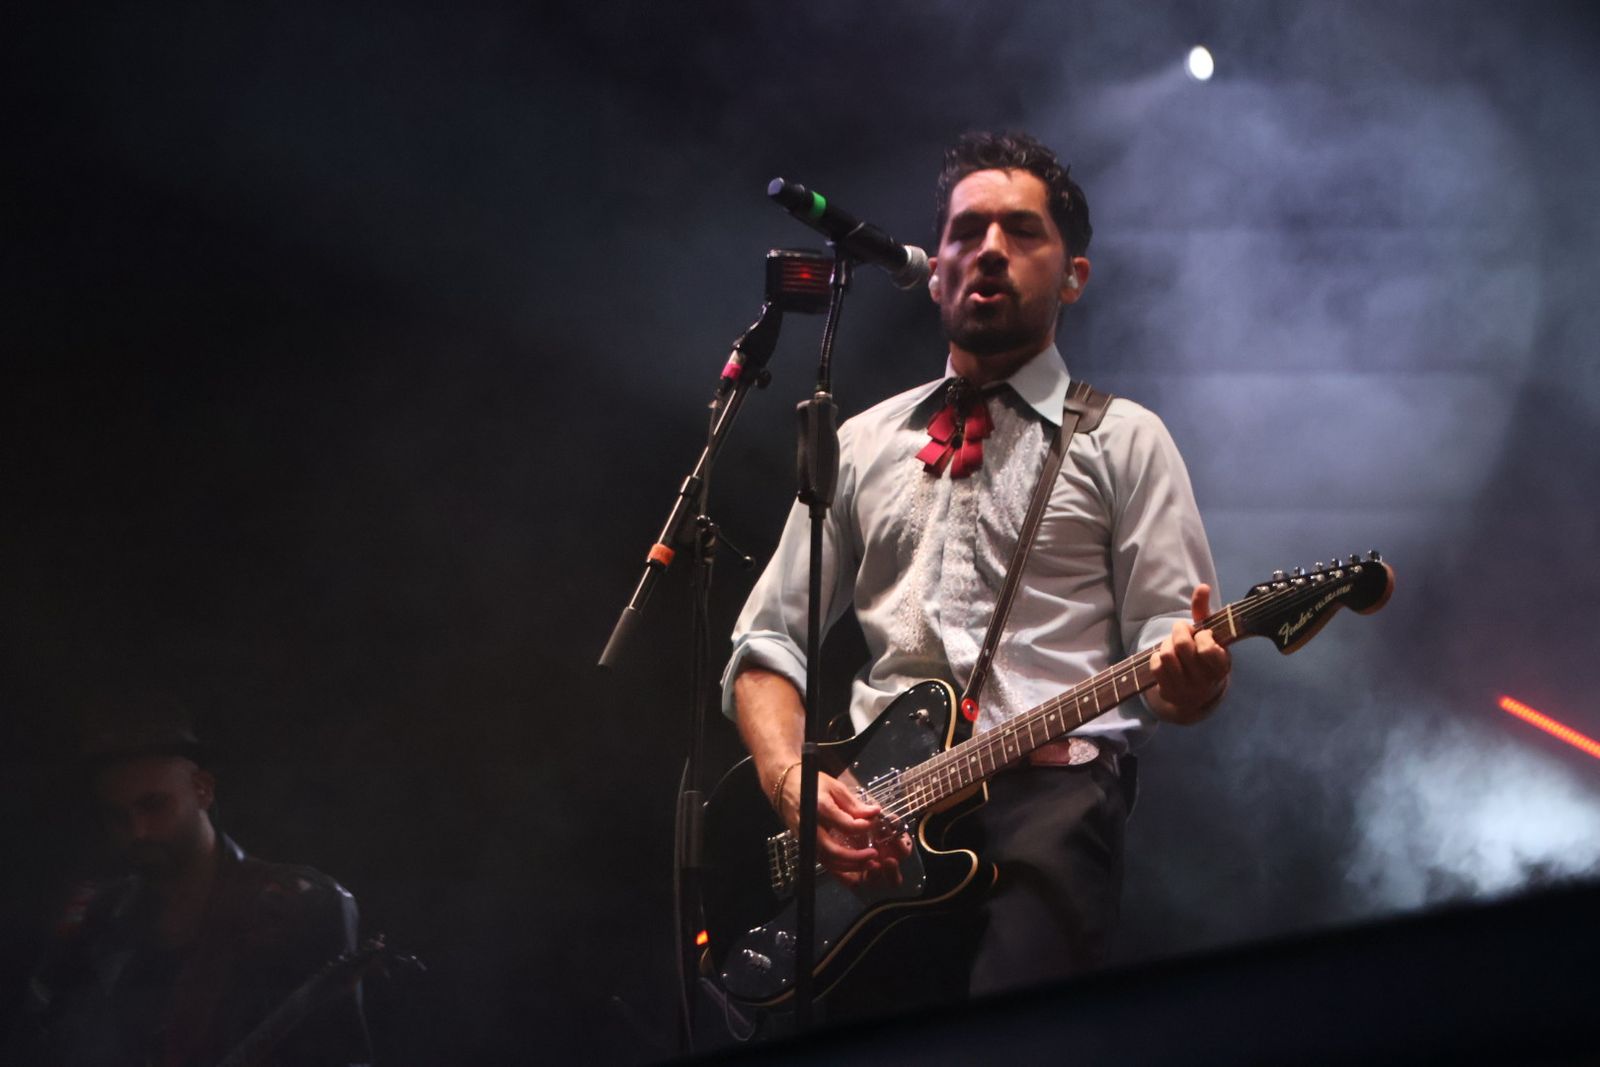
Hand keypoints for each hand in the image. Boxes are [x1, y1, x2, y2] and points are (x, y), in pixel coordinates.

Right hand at [777, 767, 907, 887]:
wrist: (786, 787)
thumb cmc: (812, 784)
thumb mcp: (835, 787)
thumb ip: (854, 804)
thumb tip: (874, 812)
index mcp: (820, 808)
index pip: (845, 824)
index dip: (863, 826)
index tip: (873, 822)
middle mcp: (811, 826)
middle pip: (834, 850)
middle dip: (856, 857)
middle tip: (874, 854)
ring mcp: (807, 838)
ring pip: (828, 861)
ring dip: (850, 866)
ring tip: (869, 864)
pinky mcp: (806, 844)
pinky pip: (823, 862)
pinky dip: (839, 869)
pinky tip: (854, 869)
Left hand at [1147, 583, 1230, 724]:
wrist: (1197, 694)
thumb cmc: (1204, 658)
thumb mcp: (1211, 637)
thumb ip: (1204, 612)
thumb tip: (1202, 586)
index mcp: (1221, 666)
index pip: (1207, 648)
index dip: (1201, 636)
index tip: (1202, 634)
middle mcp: (1205, 680)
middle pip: (1182, 646)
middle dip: (1178, 631)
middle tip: (1181, 631)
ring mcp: (1186, 689)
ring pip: (1166, 655)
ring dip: (1167, 643)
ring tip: (1173, 645)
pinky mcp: (1169, 692)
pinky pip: (1155, 666)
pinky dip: (1157, 657)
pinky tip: (1165, 658)